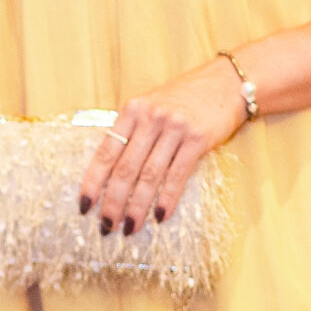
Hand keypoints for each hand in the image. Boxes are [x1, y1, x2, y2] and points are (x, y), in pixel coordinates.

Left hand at [78, 56, 247, 237]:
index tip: (85, 205)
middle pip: (126, 168)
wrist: (226, 83)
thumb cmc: (185, 98)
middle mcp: (151, 117)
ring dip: (138, 206)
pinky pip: (178, 174)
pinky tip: (160, 215)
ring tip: (130, 227)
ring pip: (149, 175)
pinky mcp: (197, 138)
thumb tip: (112, 172)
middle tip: (107, 226)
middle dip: (114, 201)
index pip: (106, 152)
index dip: (93, 181)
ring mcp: (174, 127)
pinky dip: (167, 198)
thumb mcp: (151, 106)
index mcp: (132, 110)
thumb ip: (133, 131)